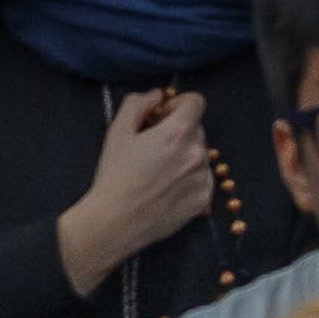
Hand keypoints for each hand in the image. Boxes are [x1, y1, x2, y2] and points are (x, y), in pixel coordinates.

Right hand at [52, 80, 220, 289]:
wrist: (117, 222)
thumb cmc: (115, 176)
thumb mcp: (118, 132)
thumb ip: (138, 104)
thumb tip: (156, 95)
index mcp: (178, 132)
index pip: (196, 102)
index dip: (177, 104)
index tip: (161, 117)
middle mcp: (197, 153)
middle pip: (196, 128)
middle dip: (178, 131)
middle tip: (153, 146)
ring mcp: (203, 178)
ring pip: (199, 154)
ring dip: (184, 154)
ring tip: (158, 170)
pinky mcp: (203, 200)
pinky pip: (202, 178)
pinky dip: (189, 177)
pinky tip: (167, 187)